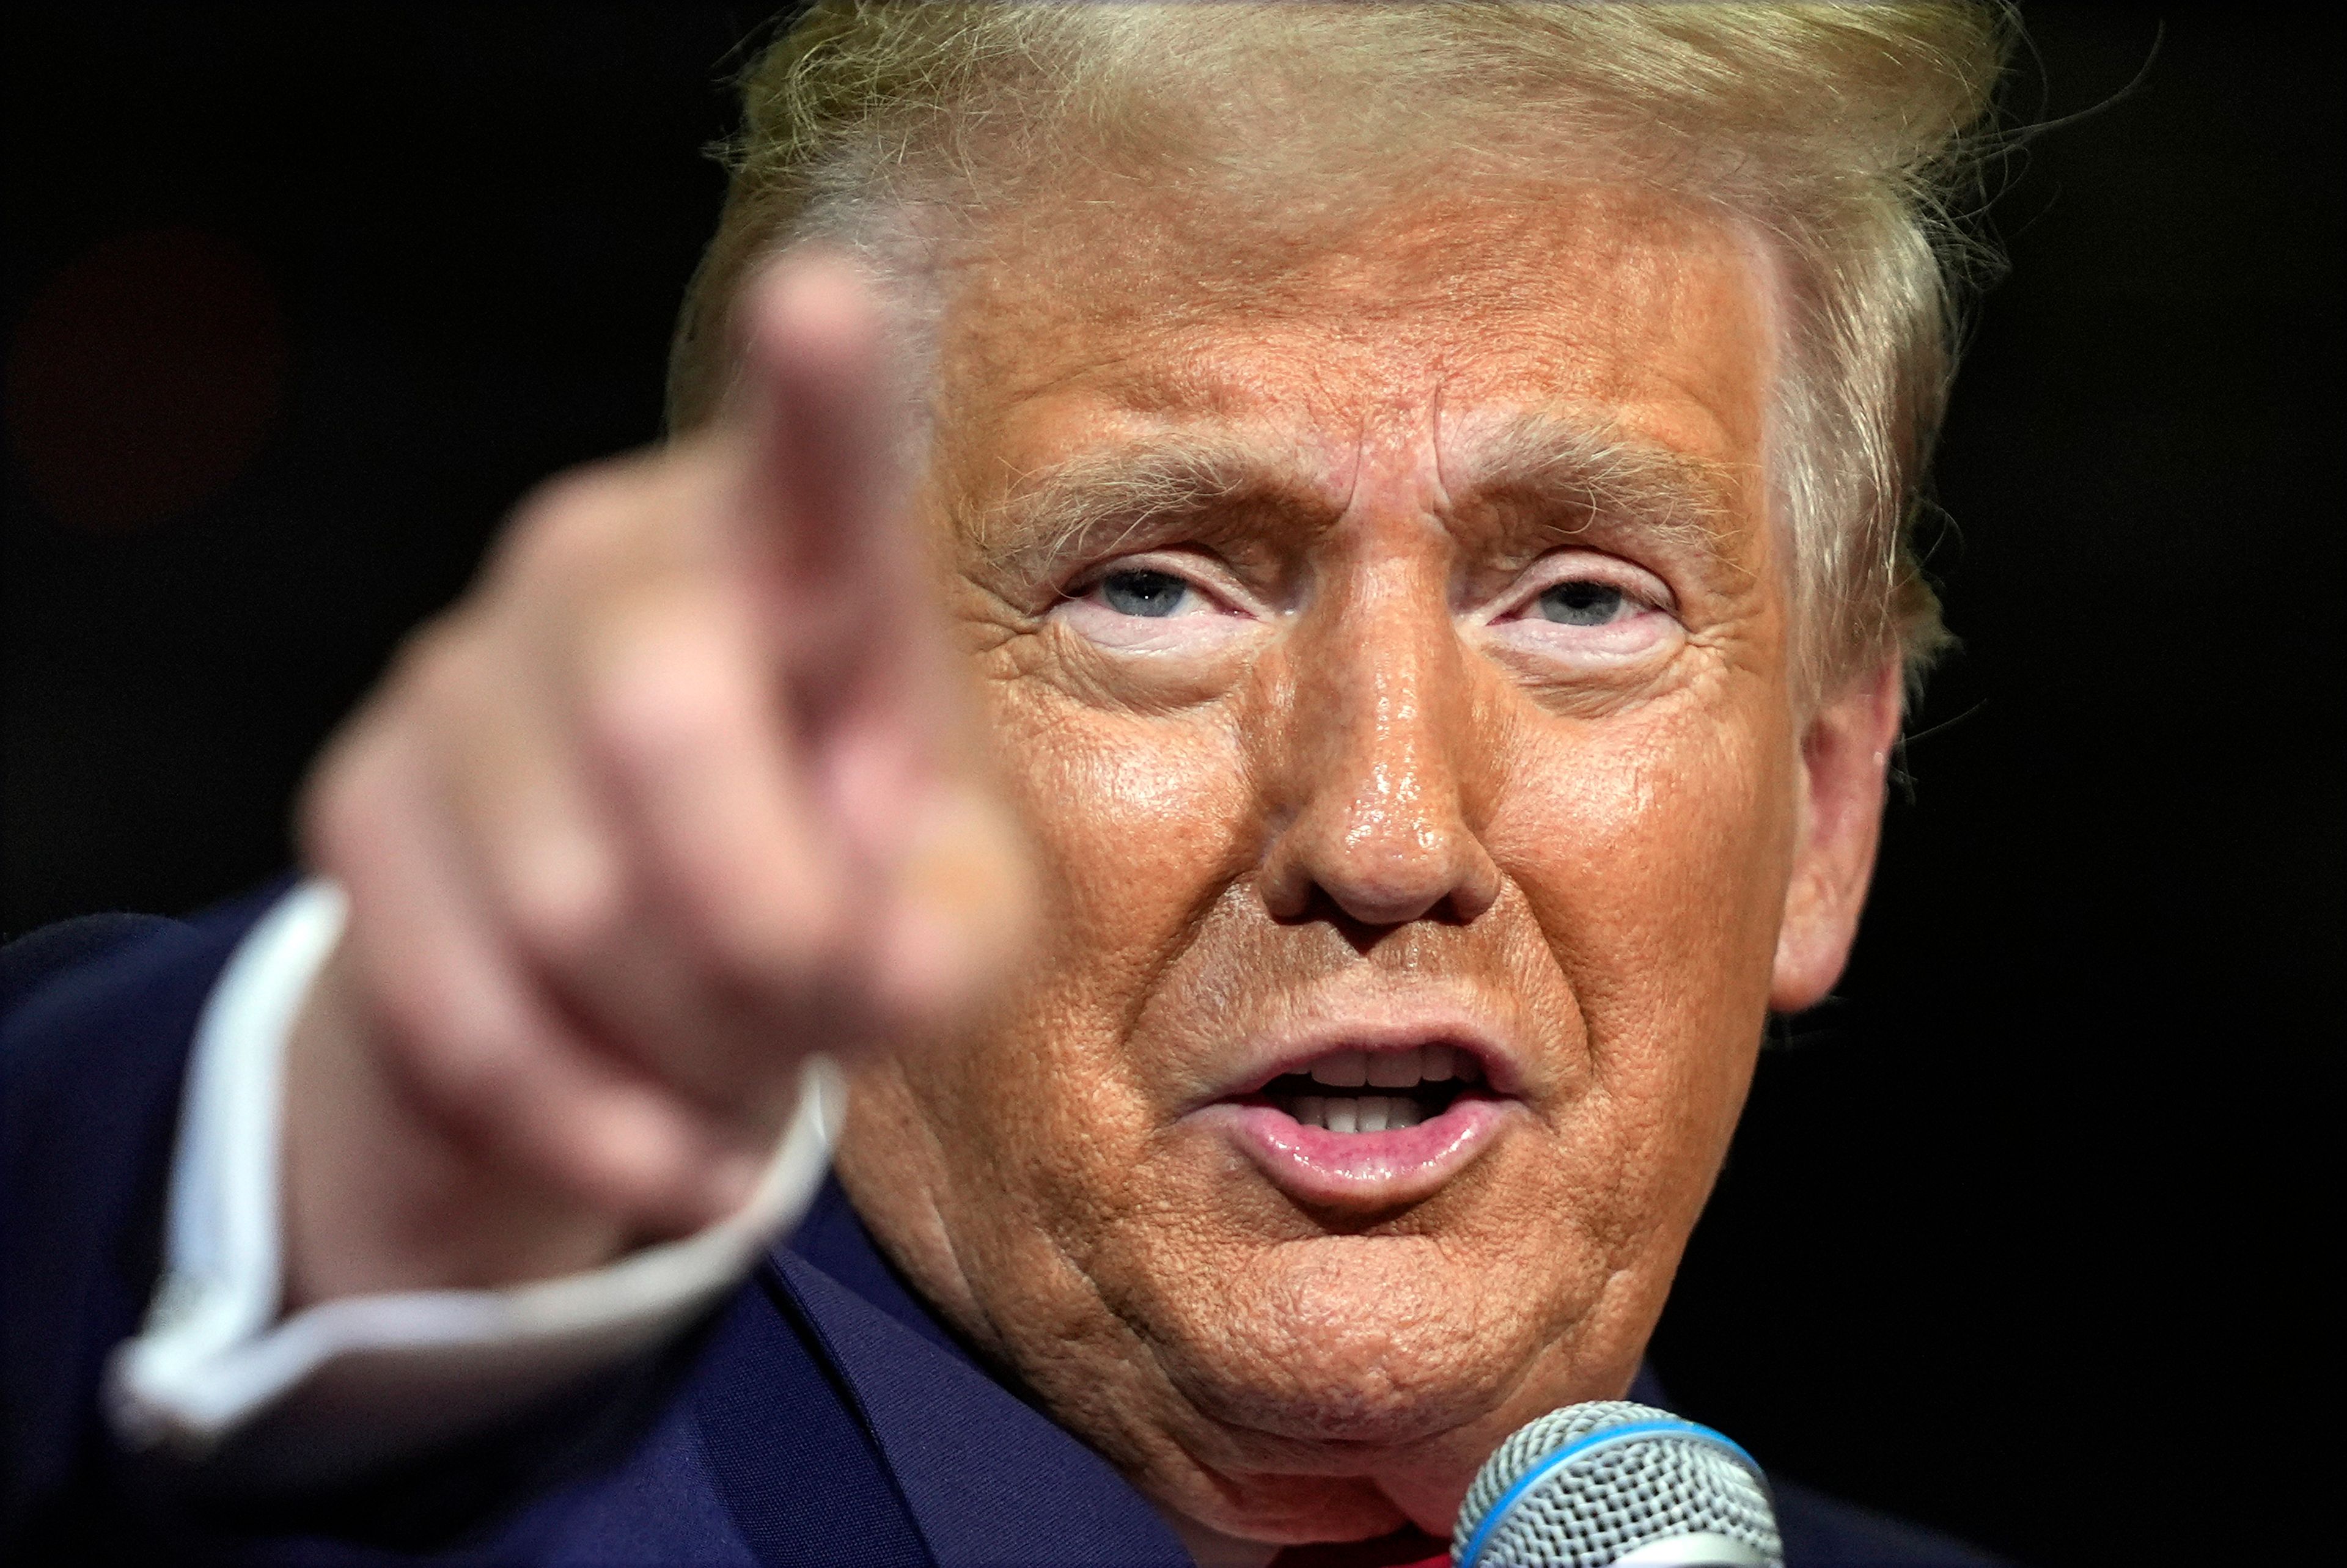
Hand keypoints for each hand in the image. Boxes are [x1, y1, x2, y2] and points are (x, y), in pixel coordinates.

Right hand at [282, 254, 1031, 1304]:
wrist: (655, 977)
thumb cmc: (844, 891)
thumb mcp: (949, 913)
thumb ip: (956, 927)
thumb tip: (880, 972)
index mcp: (793, 558)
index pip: (812, 466)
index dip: (818, 394)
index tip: (827, 297)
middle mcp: (607, 564)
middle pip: (666, 720)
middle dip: (761, 913)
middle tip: (814, 985)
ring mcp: (462, 671)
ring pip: (569, 907)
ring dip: (691, 1037)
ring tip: (736, 1039)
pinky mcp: (359, 804)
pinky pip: (474, 1021)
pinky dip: (597, 1130)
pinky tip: (669, 1147)